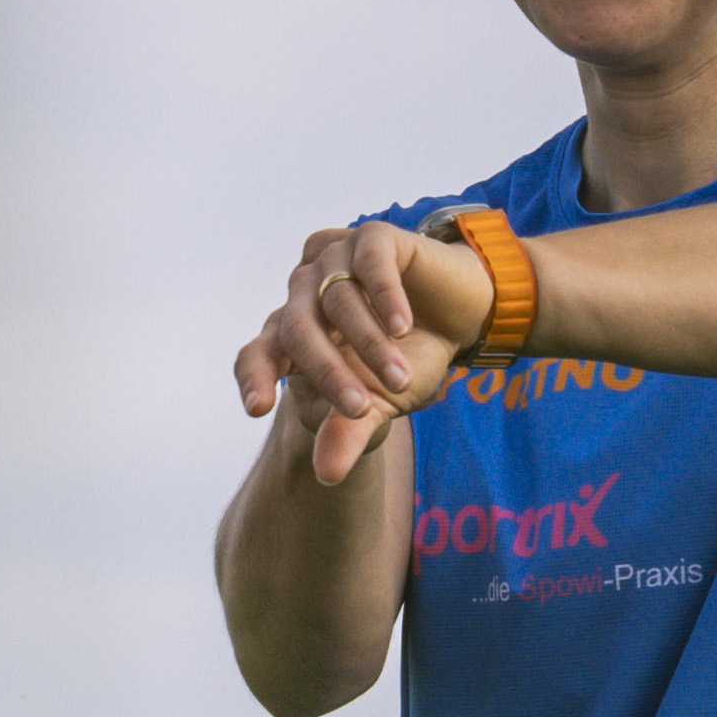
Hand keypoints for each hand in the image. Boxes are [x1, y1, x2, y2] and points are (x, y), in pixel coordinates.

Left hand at [227, 218, 484, 489]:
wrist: (462, 316)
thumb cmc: (410, 359)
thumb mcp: (382, 403)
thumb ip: (350, 431)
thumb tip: (326, 476)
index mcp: (294, 332)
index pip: (258, 353)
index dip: (254, 377)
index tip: (257, 408)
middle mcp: (304, 292)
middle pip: (297, 330)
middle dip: (328, 374)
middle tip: (360, 409)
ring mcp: (335, 261)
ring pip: (336, 300)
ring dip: (369, 345)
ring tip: (401, 380)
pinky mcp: (372, 239)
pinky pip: (369, 264)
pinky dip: (384, 299)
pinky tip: (403, 327)